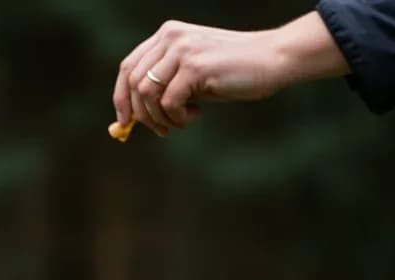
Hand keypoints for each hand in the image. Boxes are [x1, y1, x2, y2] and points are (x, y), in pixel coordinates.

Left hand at [112, 13, 348, 136]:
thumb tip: (131, 118)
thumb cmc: (233, 73)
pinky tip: (198, 115)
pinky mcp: (194, 66)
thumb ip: (164, 88)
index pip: (128, 67)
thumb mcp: (192, 78)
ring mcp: (181, 49)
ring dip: (160, 118)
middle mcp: (170, 37)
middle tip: (162, 130)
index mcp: (166, 35)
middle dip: (141, 114)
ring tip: (183, 121)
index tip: (124, 122)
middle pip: (133, 83)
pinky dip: (178, 118)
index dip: (121, 97)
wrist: (273, 60)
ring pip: (146, 94)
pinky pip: (168, 102)